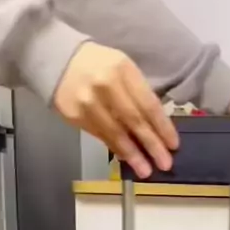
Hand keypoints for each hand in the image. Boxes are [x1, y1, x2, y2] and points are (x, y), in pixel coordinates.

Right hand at [54, 42, 178, 177]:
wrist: (57, 59)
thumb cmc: (98, 65)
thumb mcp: (122, 68)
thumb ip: (138, 92)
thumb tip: (155, 127)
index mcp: (123, 69)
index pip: (148, 103)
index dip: (162, 127)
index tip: (173, 145)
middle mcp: (106, 85)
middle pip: (134, 120)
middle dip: (151, 145)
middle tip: (165, 164)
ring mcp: (88, 102)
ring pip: (116, 133)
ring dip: (133, 154)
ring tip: (146, 170)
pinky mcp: (75, 115)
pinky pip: (100, 136)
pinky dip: (116, 148)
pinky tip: (127, 158)